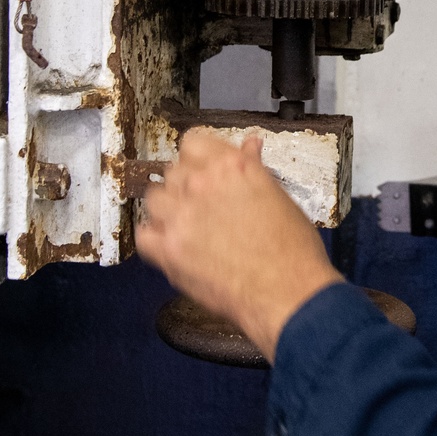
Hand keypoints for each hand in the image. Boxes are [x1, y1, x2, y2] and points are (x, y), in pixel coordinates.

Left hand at [135, 128, 342, 361]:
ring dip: (167, 207)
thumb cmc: (292, 250)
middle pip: (173, 170)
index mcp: (231, 167)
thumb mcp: (278, 196)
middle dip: (186, 183)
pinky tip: (170, 243)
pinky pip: (144, 235)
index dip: (199, 155)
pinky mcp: (169, 252)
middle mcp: (201, 185)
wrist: (288, 293)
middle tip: (202, 201)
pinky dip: (154, 237)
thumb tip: (249, 147)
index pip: (193, 142)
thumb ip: (254, 169)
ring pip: (154, 197)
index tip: (205, 167)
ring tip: (186, 222)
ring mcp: (181, 218)